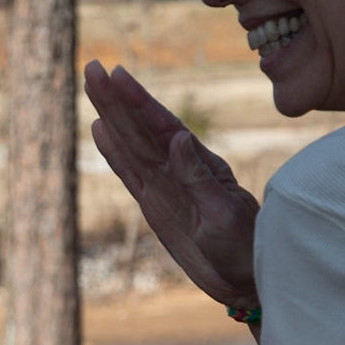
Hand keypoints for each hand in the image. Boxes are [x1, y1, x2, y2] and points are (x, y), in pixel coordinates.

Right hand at [84, 60, 261, 308]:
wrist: (252, 277)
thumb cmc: (246, 247)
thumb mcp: (224, 216)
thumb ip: (199, 178)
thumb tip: (179, 138)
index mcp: (196, 167)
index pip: (160, 127)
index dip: (137, 101)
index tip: (117, 74)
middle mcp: (177, 170)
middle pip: (139, 128)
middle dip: (116, 99)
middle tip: (92, 67)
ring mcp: (166, 186)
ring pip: (131, 144)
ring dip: (112, 116)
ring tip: (93, 87)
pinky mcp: (156, 206)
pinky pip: (130, 173)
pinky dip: (113, 151)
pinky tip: (100, 131)